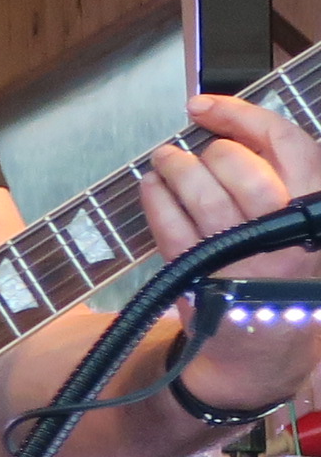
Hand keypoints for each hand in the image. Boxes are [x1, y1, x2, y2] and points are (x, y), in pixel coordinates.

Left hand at [148, 94, 320, 412]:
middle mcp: (286, 233)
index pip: (287, 144)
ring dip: (173, 167)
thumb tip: (230, 131)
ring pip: (201, 192)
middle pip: (239, 166)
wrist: (264, 351)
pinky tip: (151, 188)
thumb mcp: (301, 226)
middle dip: (207, 150)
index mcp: (316, 213)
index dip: (242, 115)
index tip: (203, 105)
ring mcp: (243, 257)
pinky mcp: (202, 278)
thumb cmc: (281, 275)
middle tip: (190, 150)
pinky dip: (154, 199)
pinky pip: (169, 224)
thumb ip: (280, 182)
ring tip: (164, 162)